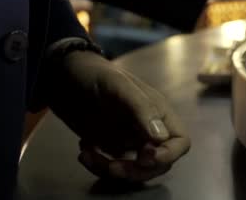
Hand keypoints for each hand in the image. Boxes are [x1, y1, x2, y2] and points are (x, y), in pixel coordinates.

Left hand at [47, 51, 190, 181]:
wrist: (65, 75)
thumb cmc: (96, 75)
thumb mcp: (119, 86)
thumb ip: (142, 109)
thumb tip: (161, 139)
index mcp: (159, 113)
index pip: (179, 141)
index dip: (169, 154)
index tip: (145, 157)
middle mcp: (148, 130)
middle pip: (158, 163)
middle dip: (137, 170)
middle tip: (113, 166)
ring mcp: (130, 140)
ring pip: (134, 170)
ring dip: (114, 171)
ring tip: (88, 155)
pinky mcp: (110, 147)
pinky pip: (112, 167)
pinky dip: (97, 166)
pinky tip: (84, 150)